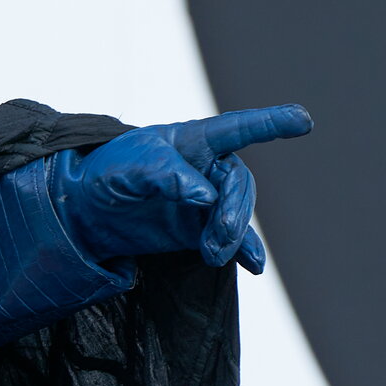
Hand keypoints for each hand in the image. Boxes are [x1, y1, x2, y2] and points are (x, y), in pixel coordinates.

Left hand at [52, 105, 311, 272]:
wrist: (84, 211)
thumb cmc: (106, 174)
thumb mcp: (126, 167)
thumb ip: (165, 176)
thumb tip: (205, 197)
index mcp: (194, 141)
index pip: (238, 129)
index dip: (270, 123)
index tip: (302, 119)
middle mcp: (208, 168)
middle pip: (239, 185)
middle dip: (235, 210)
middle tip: (221, 235)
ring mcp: (207, 200)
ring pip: (236, 214)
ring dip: (231, 235)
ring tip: (212, 253)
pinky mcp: (199, 229)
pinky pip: (231, 240)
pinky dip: (244, 251)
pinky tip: (254, 266)